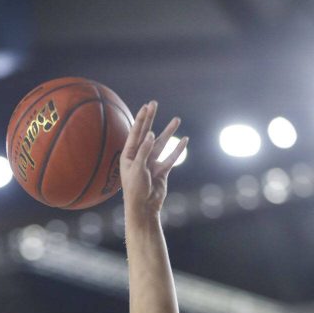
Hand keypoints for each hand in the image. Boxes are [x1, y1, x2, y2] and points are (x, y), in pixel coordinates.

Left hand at [120, 100, 187, 217]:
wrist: (144, 208)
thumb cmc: (135, 189)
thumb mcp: (138, 169)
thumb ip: (144, 151)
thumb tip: (150, 134)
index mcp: (129, 155)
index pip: (135, 133)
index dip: (141, 119)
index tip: (146, 107)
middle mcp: (139, 157)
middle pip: (146, 134)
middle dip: (151, 119)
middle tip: (154, 104)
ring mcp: (151, 163)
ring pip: (161, 144)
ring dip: (168, 132)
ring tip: (177, 119)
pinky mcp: (161, 171)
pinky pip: (171, 157)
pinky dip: (177, 149)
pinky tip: (184, 140)